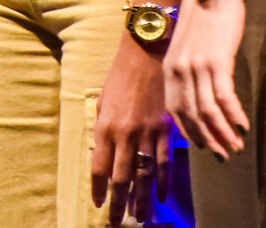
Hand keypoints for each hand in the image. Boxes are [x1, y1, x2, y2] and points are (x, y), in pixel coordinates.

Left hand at [92, 38, 173, 223]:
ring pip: (144, 175)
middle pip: (121, 178)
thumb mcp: (103, 100)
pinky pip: (165, 162)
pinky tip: (160, 197)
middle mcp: (125, 134)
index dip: (98, 189)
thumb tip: (102, 152)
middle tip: (117, 222)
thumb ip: (102, 127)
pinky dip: (163, 182)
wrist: (148, 54)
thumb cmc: (121, 76)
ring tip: (139, 218)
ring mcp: (147, 134)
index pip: (99, 168)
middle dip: (119, 203)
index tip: (98, 204)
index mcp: (105, 127)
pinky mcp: (166, 130)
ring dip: (141, 200)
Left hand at [163, 0, 248, 157]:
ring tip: (236, 145)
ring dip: (223, 132)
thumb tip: (198, 92)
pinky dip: (234, 115)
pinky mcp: (217, 61)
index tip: (203, 145)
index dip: (190, 131)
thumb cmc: (203, 16)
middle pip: (192, 115)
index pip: (175, 110)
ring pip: (209, 111)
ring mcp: (197, 66)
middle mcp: (179, 70)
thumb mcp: (186, 46)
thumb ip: (187, 69)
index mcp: (169, 69)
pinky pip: (225, 97)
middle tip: (223, 154)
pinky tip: (243, 126)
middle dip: (208, 139)